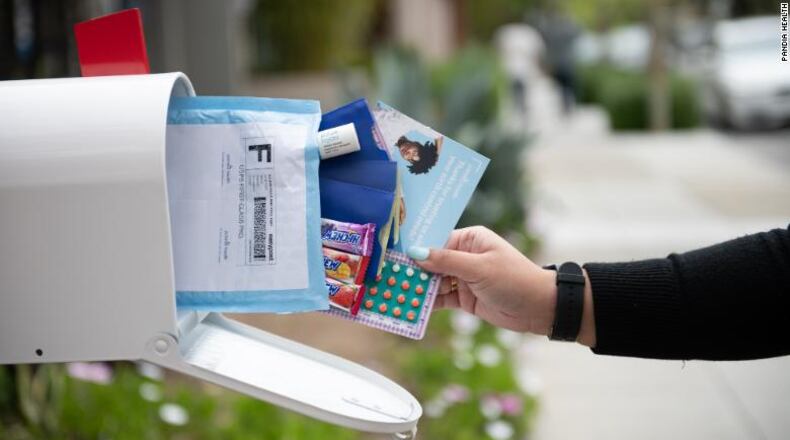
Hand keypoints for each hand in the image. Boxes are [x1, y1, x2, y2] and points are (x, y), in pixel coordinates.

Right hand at [408, 226, 595, 345]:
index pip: (436, 240)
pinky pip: (440, 299)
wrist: (539, 308)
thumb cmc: (514, 279)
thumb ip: (446, 261)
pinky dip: (427, 303)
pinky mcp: (464, 297)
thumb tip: (416, 252)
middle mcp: (464, 255)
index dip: (414, 248)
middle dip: (412, 270)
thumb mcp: (479, 268)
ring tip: (392, 293)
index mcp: (470, 238)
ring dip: (417, 288)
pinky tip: (409, 307)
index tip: (391, 254)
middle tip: (385, 276)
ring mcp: (463, 277)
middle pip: (431, 261)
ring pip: (433, 281)